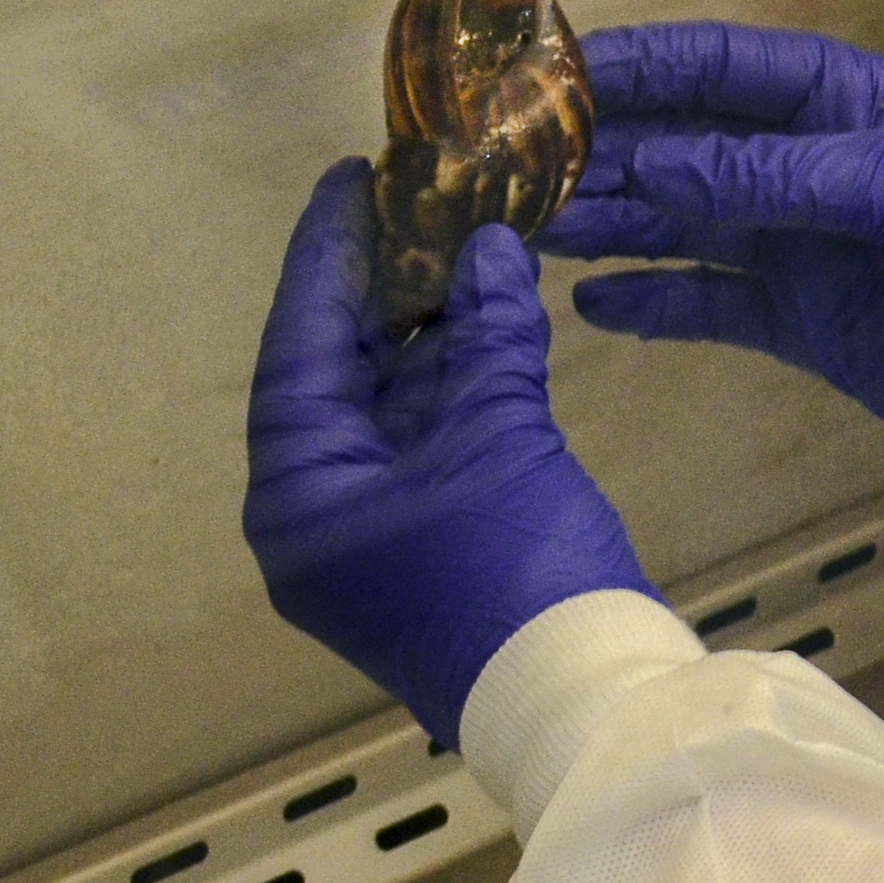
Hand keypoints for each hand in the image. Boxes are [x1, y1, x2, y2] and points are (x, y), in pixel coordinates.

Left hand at [245, 173, 655, 745]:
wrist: (585, 702)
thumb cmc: (517, 573)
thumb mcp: (503, 440)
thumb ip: (491, 337)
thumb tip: (493, 247)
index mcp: (298, 497)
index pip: (297, 347)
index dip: (326, 256)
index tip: (347, 180)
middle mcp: (315, 519)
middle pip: (335, 378)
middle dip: (381, 291)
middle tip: (413, 203)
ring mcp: (369, 540)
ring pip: (386, 413)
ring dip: (427, 336)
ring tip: (464, 246)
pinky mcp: (425, 552)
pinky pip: (425, 449)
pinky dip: (457, 390)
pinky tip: (492, 326)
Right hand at [542, 24, 883, 462]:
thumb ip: (781, 180)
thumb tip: (652, 165)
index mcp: (846, 104)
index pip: (721, 68)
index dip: (638, 66)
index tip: (546, 70)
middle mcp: (810, 165)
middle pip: (681, 145)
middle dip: (596, 148)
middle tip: (501, 160)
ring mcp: (800, 245)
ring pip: (679, 222)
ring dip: (605, 222)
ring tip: (521, 227)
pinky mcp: (802, 322)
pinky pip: (708, 304)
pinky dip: (651, 303)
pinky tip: (587, 301)